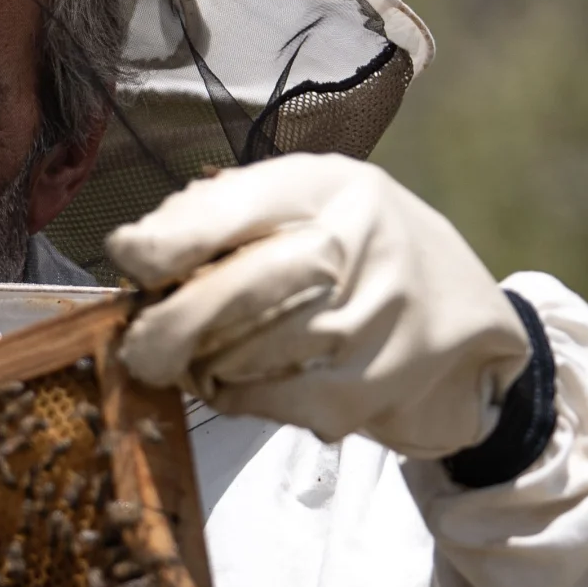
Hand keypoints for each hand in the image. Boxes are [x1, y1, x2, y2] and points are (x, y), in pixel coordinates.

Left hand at [108, 154, 533, 459]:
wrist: (459, 308)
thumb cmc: (353, 248)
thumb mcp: (301, 205)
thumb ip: (220, 215)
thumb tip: (136, 251)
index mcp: (328, 185)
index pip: (240, 205)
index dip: (173, 237)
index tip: (127, 256)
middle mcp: (361, 239)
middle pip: (246, 287)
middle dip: (175, 323)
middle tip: (139, 347)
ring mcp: (378, 313)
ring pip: (257, 351)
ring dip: (205, 365)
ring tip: (195, 360)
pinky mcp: (381, 379)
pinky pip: (283, 400)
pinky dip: (241, 398)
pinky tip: (233, 385)